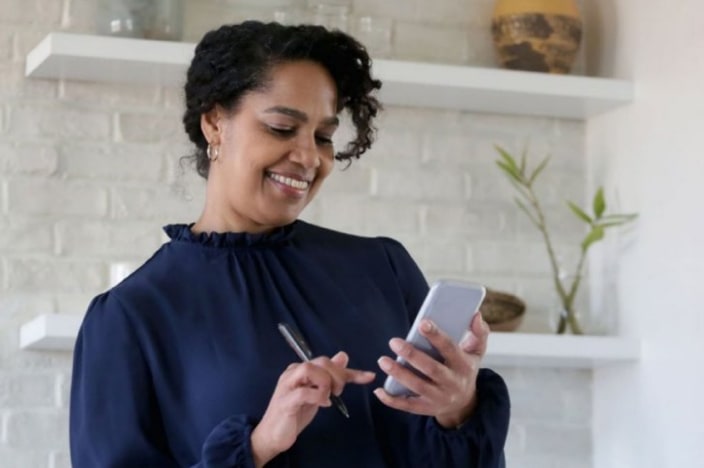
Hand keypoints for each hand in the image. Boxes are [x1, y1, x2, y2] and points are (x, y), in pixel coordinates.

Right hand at [251, 352, 374, 466]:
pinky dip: (318, 396)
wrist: (273, 434)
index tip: (368, 377)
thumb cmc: (295, 413)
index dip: (350, 371)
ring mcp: (287, 385)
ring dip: (325, 383)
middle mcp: (293, 372)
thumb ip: (329, 377)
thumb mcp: (318, 394)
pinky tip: (323, 404)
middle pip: (321, 361)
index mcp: (300, 369)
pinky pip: (304, 392)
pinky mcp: (285, 401)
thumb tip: (343, 356)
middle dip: (337, 376)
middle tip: (338, 392)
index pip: (328, 362)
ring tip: (328, 397)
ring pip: (310, 369)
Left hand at [374, 312, 489, 427]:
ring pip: (417, 386)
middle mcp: (452, 383)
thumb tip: (475, 315)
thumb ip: (479, 333)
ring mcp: (439, 398)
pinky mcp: (426, 409)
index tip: (422, 323)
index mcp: (463, 366)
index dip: (436, 336)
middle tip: (394, 341)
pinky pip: (407, 406)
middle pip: (431, 369)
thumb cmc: (465, 369)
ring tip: (383, 360)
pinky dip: (392, 400)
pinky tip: (379, 390)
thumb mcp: (476, 352)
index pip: (450, 349)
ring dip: (399, 374)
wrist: (464, 403)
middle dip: (412, 355)